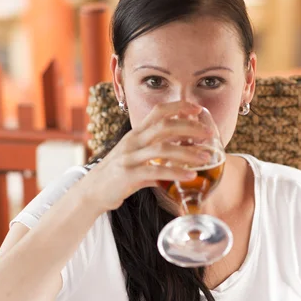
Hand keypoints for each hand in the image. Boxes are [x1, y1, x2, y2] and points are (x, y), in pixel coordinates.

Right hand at [82, 101, 204, 211]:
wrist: (91, 192)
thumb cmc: (115, 176)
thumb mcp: (134, 159)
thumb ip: (153, 157)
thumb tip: (176, 161)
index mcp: (135, 134)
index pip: (158, 112)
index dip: (179, 107)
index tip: (198, 110)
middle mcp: (132, 142)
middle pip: (164, 126)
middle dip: (190, 128)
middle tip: (210, 134)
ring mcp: (129, 158)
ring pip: (163, 149)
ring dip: (188, 152)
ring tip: (206, 158)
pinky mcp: (128, 175)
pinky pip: (156, 172)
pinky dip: (176, 173)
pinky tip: (190, 175)